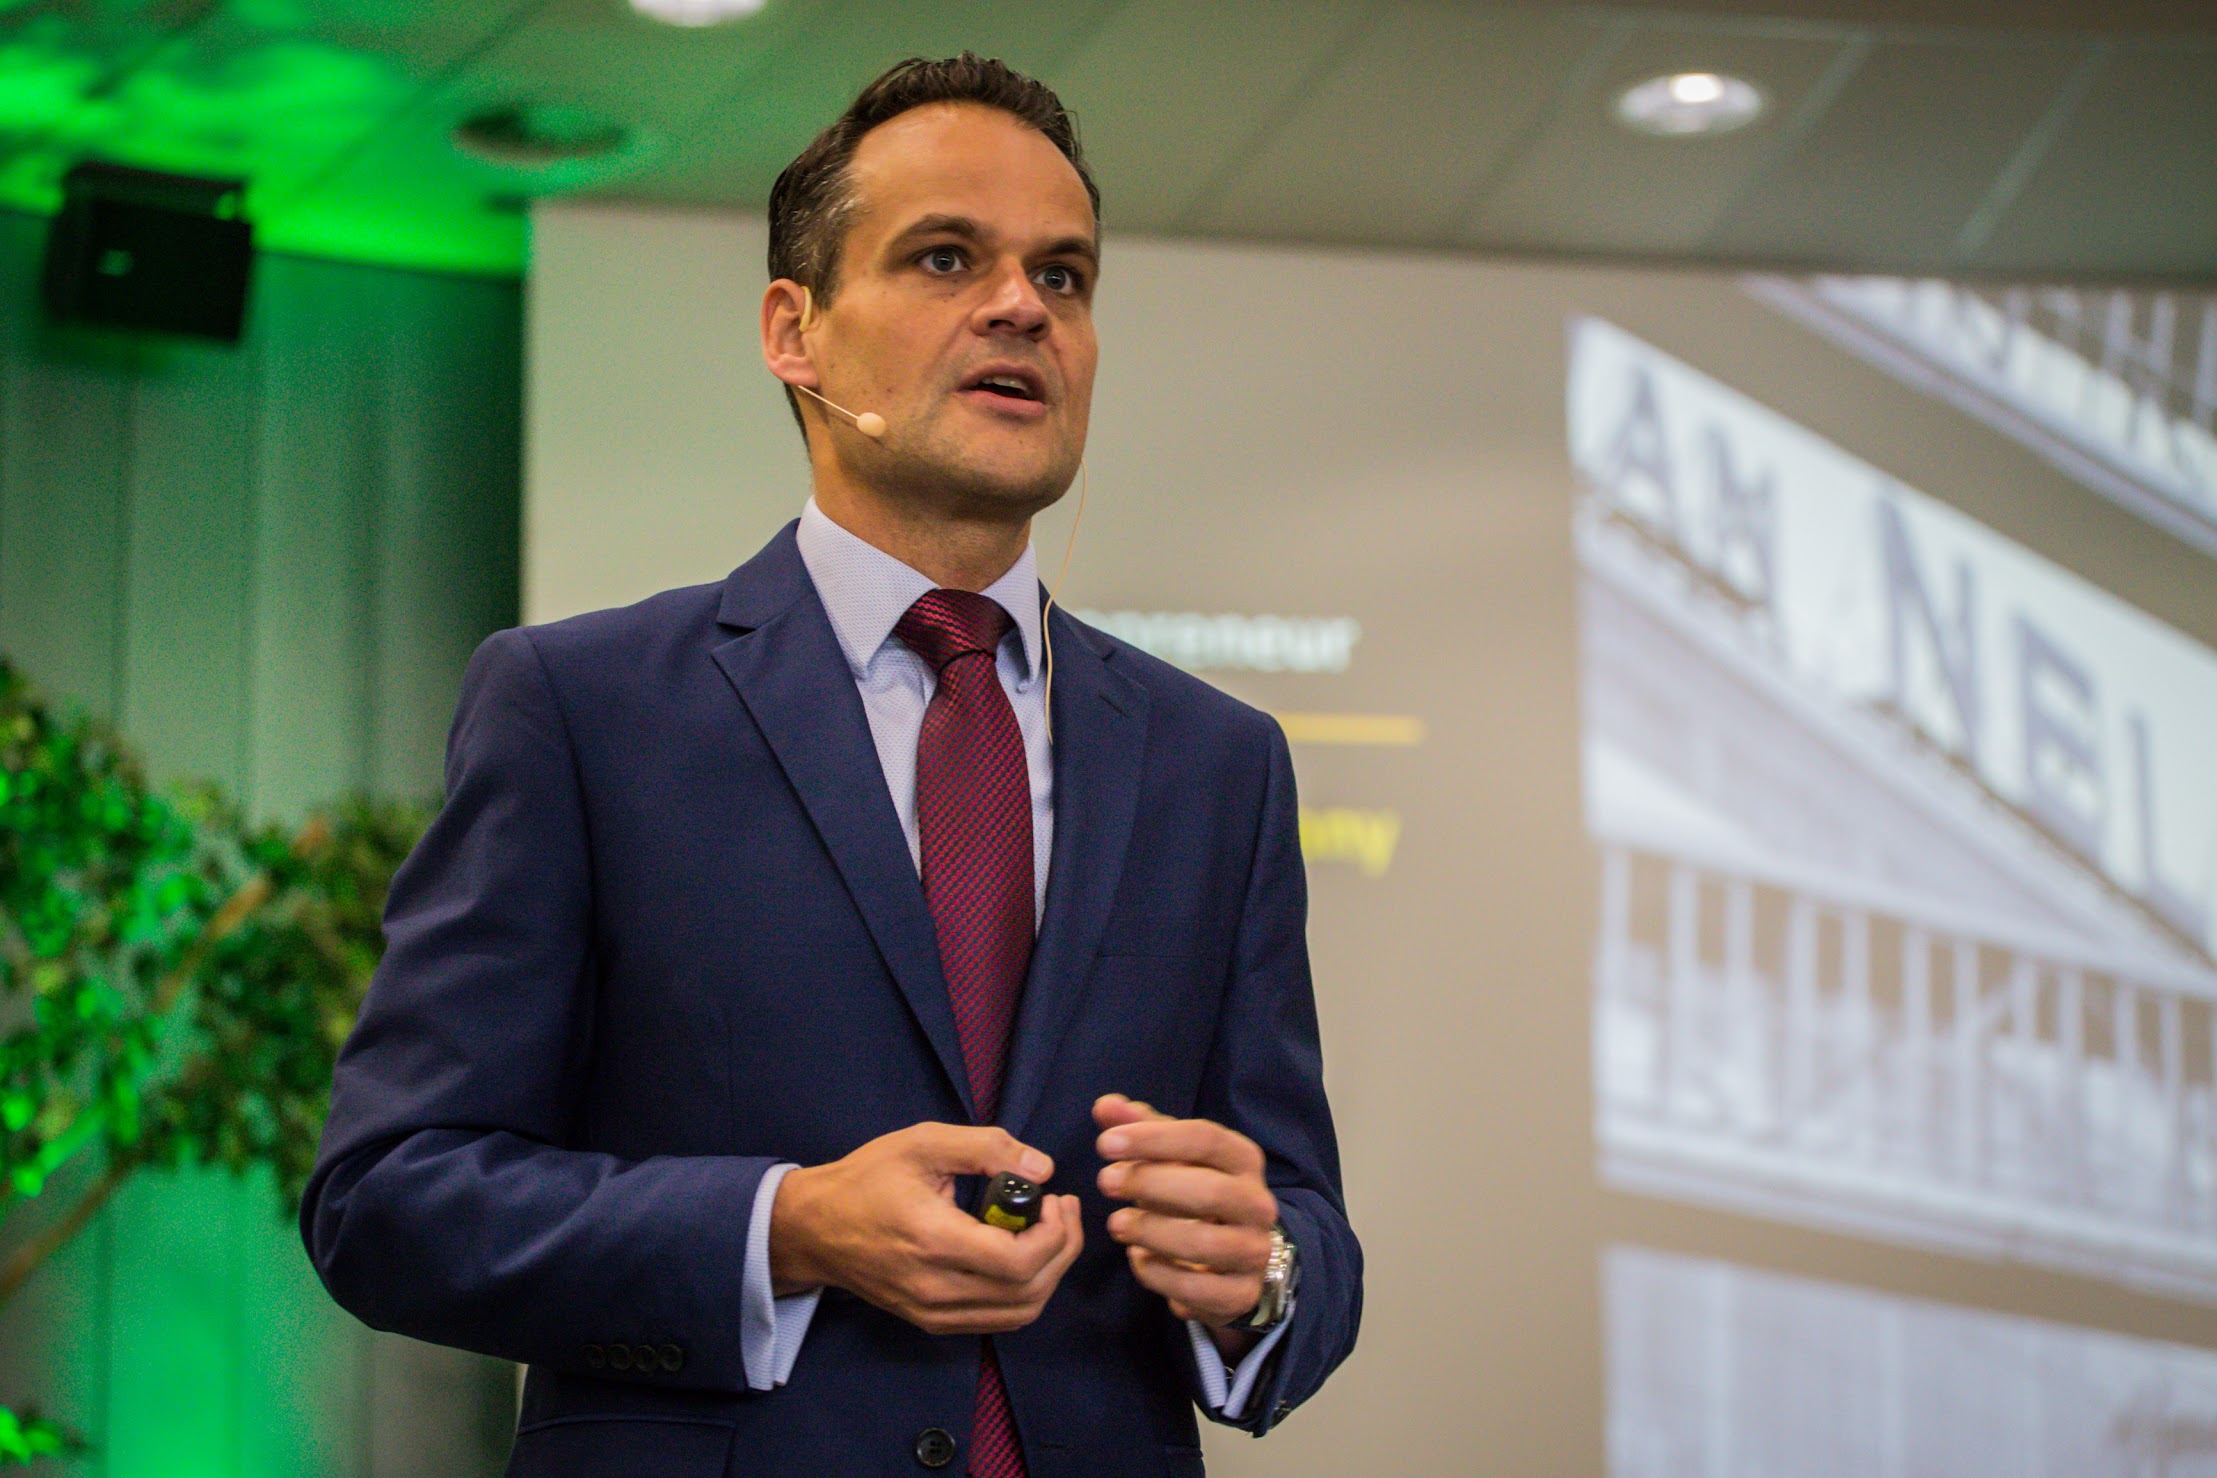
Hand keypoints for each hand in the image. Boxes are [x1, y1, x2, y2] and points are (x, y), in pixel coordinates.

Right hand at [770, 1123, 1083, 1336]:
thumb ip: (986, 1147)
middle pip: (1029, 1293)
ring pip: (1018, 1314)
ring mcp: (933, 1313)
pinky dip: (1024, 1292)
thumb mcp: (923, 1142)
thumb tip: (1042, 1169)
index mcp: (933, 1241)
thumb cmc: (867, 1179)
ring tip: (1050, 1231)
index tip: (1055, 1198)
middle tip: (1063, 1210)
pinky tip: (1023, 1255)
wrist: (812, 1228)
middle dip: (1062, 1250)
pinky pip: (996, 1319)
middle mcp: (935, 1289)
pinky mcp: (931, 1322)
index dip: (1054, 1233)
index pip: (1019, 1262)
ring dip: (1049, 1274)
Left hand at [1094, 1094, 1276, 1355]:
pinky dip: (1160, 1275)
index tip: (1105, 1143)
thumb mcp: (1173, 1155)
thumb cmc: (1196, 1192)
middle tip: (1105, 1182)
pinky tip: (1138, 1259)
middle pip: (1211, 1191)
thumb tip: (1105, 1105)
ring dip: (1151, 1231)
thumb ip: (1140, 1128)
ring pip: (1205, 1244)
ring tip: (1116, 1224)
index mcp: (1244, 1160)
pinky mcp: (1240, 1294)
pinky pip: (1198, 1290)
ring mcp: (1253, 1252)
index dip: (1153, 1139)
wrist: (1237, 1255)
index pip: (1206, 1139)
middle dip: (1151, 1184)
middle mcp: (1258, 1205)